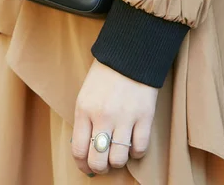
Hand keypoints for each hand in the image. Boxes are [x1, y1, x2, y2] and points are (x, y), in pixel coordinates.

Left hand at [71, 59, 158, 175]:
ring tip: (118, 155)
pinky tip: (134, 146)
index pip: (79, 149)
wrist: (130, 55)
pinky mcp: (144, 117)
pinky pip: (140, 148)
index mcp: (84, 110)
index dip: (82, 164)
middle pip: (98, 160)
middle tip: (103, 166)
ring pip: (119, 158)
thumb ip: (85, 120)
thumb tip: (87, 147)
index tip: (86, 167)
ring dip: (118, 162)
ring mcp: (124, 118)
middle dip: (99, 168)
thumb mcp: (86, 94)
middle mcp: (102, 117)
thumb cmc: (106, 74)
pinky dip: (137, 153)